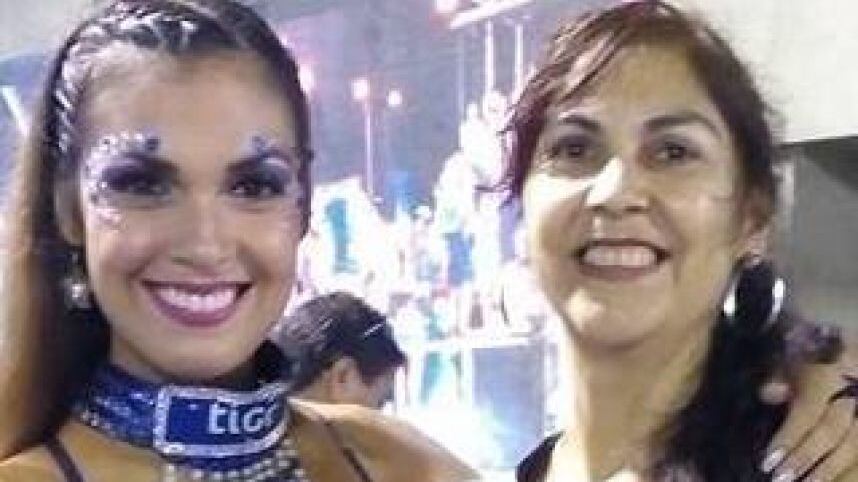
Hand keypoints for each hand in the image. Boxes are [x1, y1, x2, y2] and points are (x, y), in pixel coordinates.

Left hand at [759, 327, 857, 481]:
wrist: (847, 348)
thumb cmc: (813, 356)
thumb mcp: (793, 357)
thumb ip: (779, 375)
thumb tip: (768, 393)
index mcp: (829, 379)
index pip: (808, 414)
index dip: (789, 439)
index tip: (768, 462)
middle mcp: (853, 397)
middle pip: (832, 435)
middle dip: (806, 459)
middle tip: (781, 479)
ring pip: (855, 450)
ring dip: (830, 473)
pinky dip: (849, 474)